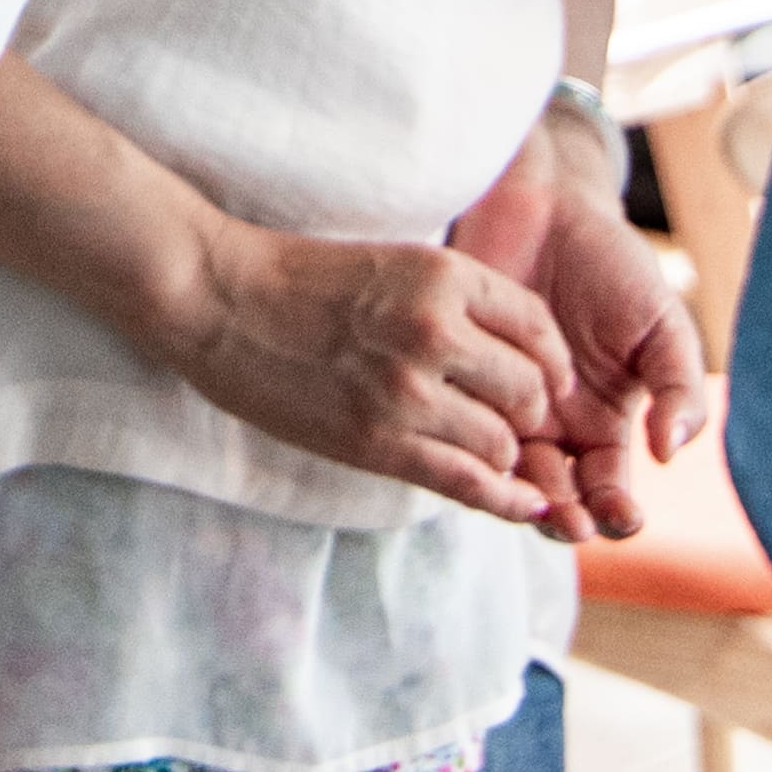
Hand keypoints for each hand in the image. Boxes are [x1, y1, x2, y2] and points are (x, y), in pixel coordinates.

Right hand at [153, 215, 577, 527]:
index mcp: (443, 276)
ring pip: (502, 442)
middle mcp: (436, 331)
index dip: (552, 361)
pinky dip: (504, 500)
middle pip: (530, 390)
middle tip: (518, 424)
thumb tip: (516, 357)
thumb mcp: (395, 265)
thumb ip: (455, 303)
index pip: (538, 326)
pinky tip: (526, 507)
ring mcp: (406, 390)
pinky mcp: (376, 441)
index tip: (548, 381)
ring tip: (493, 456)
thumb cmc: (301, 279)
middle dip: (533, 413)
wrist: (219, 299)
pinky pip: (465, 482)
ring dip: (505, 454)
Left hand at [449, 126, 711, 542]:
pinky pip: (463, 430)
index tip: (619, 512)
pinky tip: (489, 441)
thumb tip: (673, 451)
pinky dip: (474, 447)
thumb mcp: (661, 324)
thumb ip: (677, 385)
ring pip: (506, 479)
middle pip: (556, 502)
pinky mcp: (461, 383)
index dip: (615, 515)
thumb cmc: (613, 267)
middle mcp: (551, 431)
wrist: (546, 208)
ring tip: (534, 491)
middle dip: (565, 520)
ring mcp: (501, 410)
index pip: (610, 495)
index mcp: (604, 428)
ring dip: (519, 497)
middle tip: (569, 517)